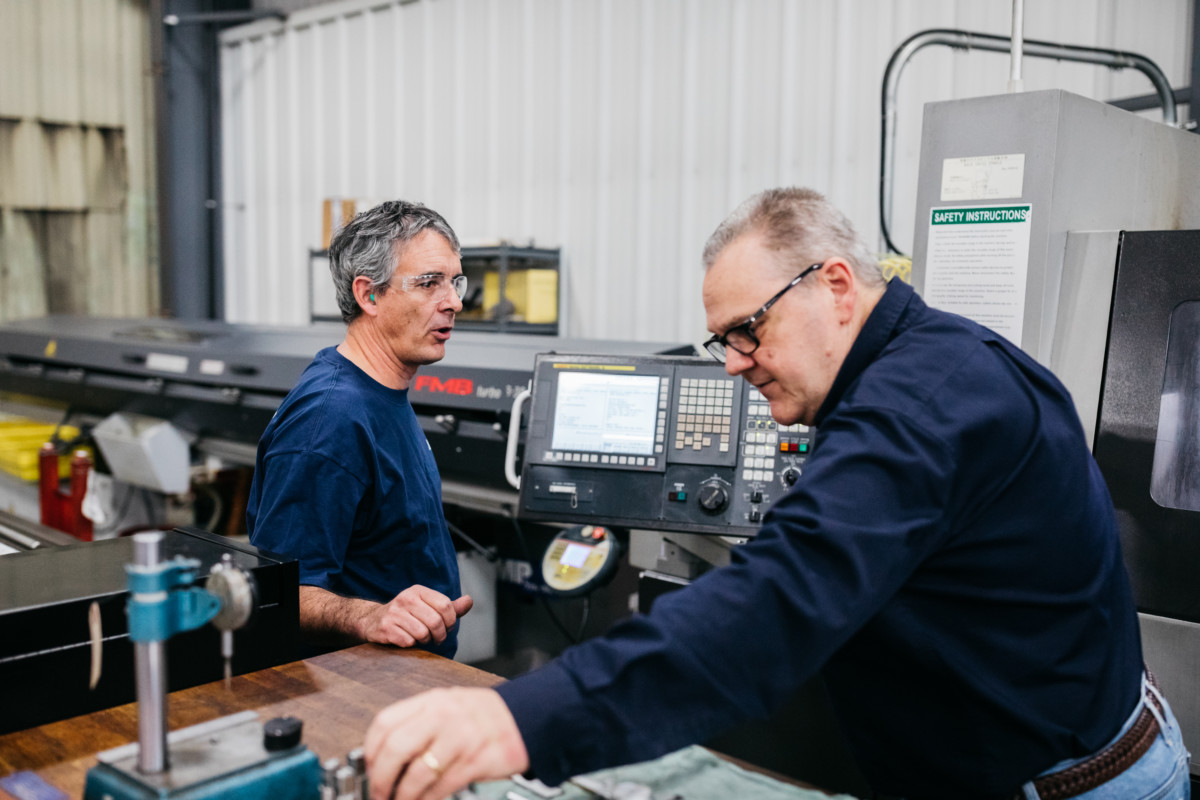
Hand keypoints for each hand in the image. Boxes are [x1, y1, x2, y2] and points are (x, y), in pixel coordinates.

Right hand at [360, 586, 472, 647]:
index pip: (446, 605)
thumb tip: (470, 600)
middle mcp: (406, 598)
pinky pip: (409, 641)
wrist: (373, 621)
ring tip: (421, 638)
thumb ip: (450, 607)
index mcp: (418, 591)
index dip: (451, 621)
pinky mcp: (386, 627)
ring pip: (423, 633)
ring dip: (425, 641)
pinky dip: (411, 645)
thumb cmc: (407, 616)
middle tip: (437, 638)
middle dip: (440, 635)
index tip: (448, 627)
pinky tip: (407, 640)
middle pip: (436, 621)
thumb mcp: (427, 607)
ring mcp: (394, 613)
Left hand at [365, 687, 529, 799]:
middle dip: (380, 778)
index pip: (386, 722)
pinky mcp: (475, 761)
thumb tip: (384, 753)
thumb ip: (418, 723)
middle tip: (377, 792)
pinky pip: (440, 787)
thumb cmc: (485, 716)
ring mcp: (461, 738)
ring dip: (402, 796)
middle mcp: (444, 716)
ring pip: (416, 774)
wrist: (528, 718)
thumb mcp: (449, 707)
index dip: (370, 750)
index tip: (368, 767)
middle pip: (395, 748)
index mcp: (433, 701)